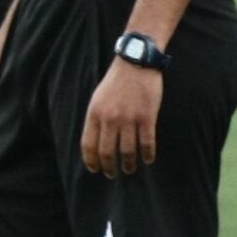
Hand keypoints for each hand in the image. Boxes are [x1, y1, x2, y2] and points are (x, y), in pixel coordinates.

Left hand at [81, 58, 162, 174]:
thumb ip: (96, 119)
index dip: (91, 161)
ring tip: (130, 169)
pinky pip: (146, 143)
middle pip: (107, 152)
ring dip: (128, 165)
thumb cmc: (117, 81)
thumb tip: (95, 142)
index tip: (95, 169)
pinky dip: (147, 155)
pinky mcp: (146, 117)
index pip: (88, 145)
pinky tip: (147, 159)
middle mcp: (109, 118)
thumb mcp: (98, 98)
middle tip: (112, 174)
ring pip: (127, 151)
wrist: (136, 63)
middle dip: (109, 167)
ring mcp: (128, 118)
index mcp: (95, 113)